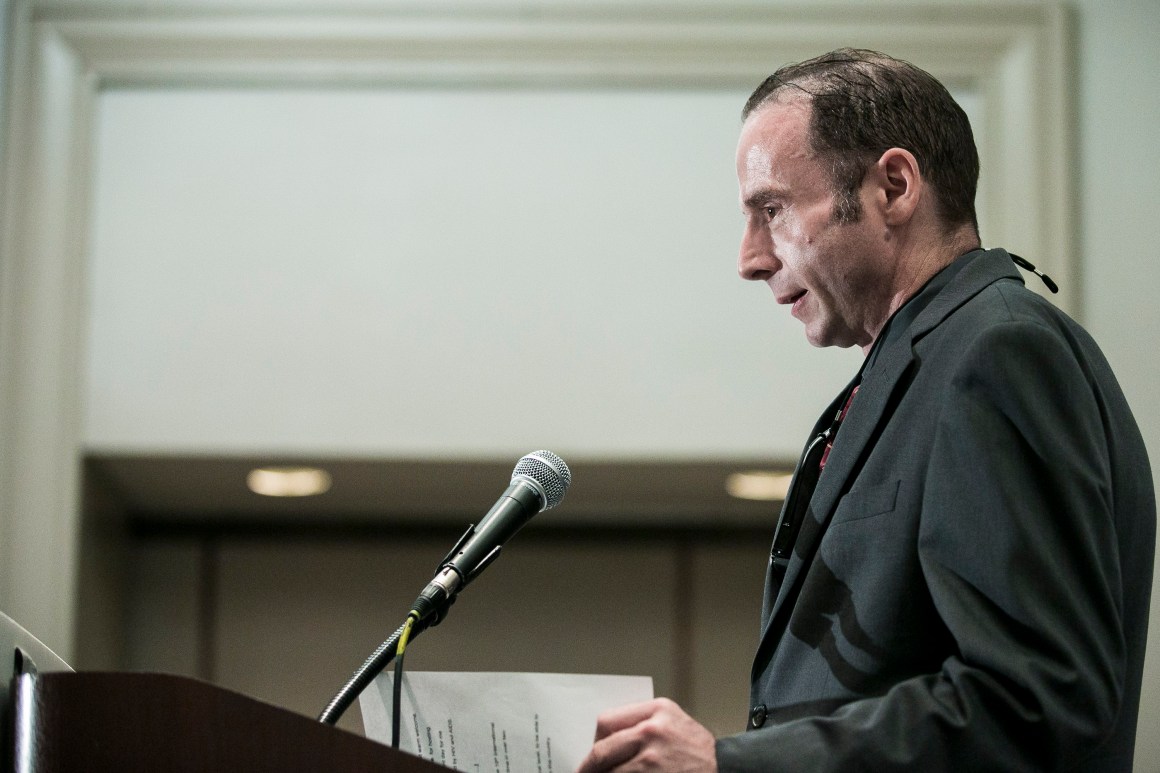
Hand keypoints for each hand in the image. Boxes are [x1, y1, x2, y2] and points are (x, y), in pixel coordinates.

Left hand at [574, 698, 716, 771]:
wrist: (725, 768)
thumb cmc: (698, 749)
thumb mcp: (673, 720)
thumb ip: (643, 722)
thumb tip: (609, 740)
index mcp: (656, 710)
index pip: (606, 722)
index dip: (594, 741)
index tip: (591, 754)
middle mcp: (651, 731)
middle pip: (602, 751)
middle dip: (589, 768)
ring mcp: (651, 760)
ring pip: (610, 772)